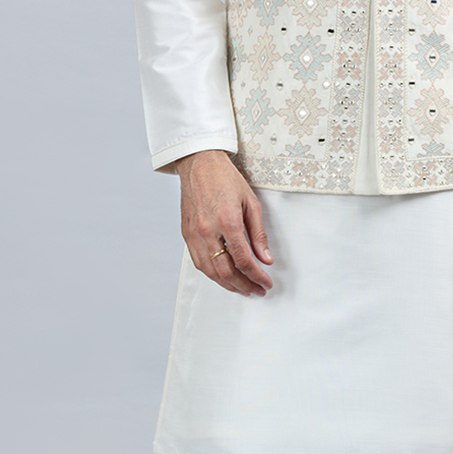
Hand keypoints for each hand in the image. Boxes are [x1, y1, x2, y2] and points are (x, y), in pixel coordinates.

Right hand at [177, 150, 272, 296]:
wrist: (199, 163)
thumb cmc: (225, 178)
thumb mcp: (251, 203)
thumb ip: (258, 234)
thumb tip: (265, 258)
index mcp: (227, 220)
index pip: (244, 259)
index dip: (257, 276)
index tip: (266, 282)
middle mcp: (208, 230)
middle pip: (226, 270)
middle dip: (244, 285)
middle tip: (257, 290)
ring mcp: (194, 233)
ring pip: (210, 271)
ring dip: (227, 284)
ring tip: (242, 289)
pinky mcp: (186, 233)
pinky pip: (198, 262)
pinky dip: (212, 274)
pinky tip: (223, 277)